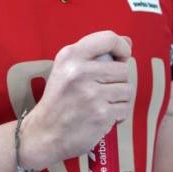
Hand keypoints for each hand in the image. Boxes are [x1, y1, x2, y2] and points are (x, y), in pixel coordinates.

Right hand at [20, 31, 132, 169]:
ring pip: (127, 90)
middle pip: (123, 69)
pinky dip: (117, 115)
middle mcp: (79, 71)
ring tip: (100, 104)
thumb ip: (94, 55)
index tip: (120, 58)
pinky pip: (125, 109)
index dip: (122, 47)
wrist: (44, 132)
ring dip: (118, 100)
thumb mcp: (65, 69)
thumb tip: (129, 41)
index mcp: (69, 56)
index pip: (108, 39)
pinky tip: (101, 116)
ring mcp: (91, 93)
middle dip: (117, 82)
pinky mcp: (101, 113)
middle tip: (100, 91)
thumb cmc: (58, 100)